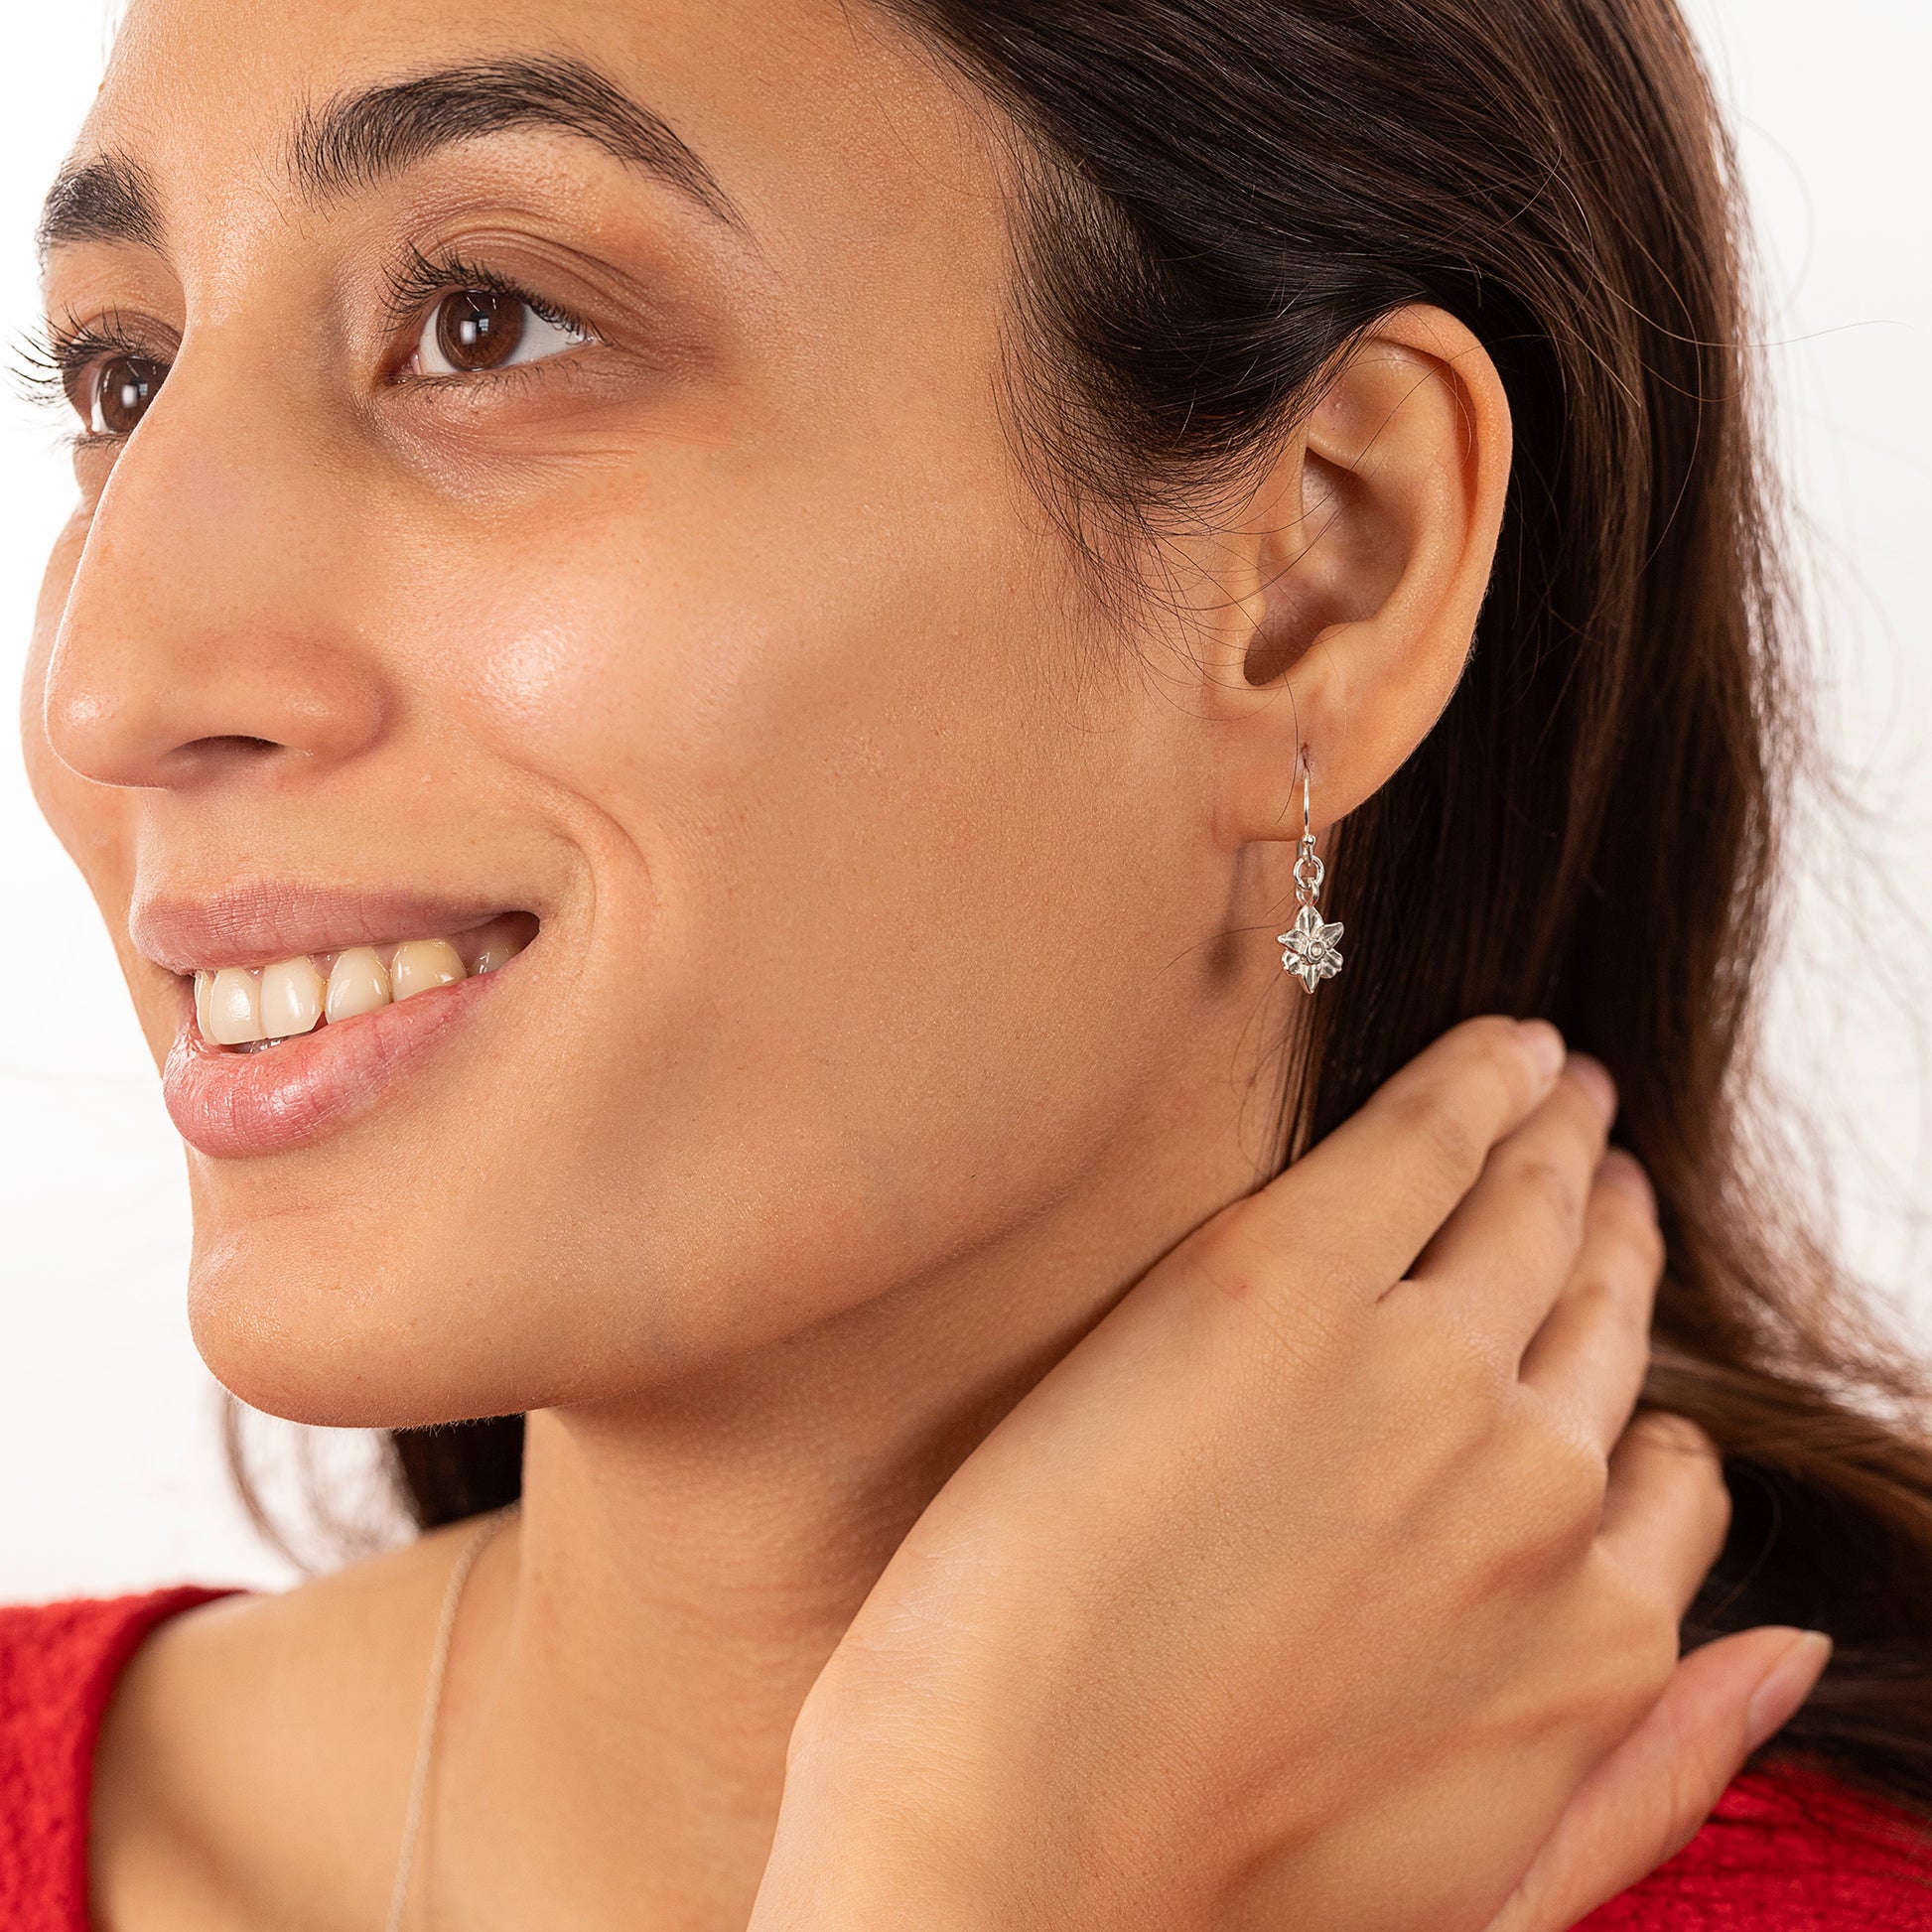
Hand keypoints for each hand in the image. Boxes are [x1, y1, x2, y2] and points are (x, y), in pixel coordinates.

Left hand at [750, 1019, 1826, 1930]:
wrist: (1004, 1855)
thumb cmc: (1206, 1894)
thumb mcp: (1495, 1881)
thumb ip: (1654, 1767)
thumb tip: (1785, 1653)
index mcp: (1593, 1638)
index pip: (1657, 1468)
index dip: (1627, 1380)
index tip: (1598, 1317)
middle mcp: (1537, 1488)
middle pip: (1598, 1313)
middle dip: (1606, 1226)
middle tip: (1594, 1154)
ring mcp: (1420, 1372)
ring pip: (1527, 1211)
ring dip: (1554, 1134)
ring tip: (1553, 1086)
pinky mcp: (1281, 1279)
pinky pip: (1422, 1132)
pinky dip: (1475, 1075)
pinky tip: (1495, 1043)